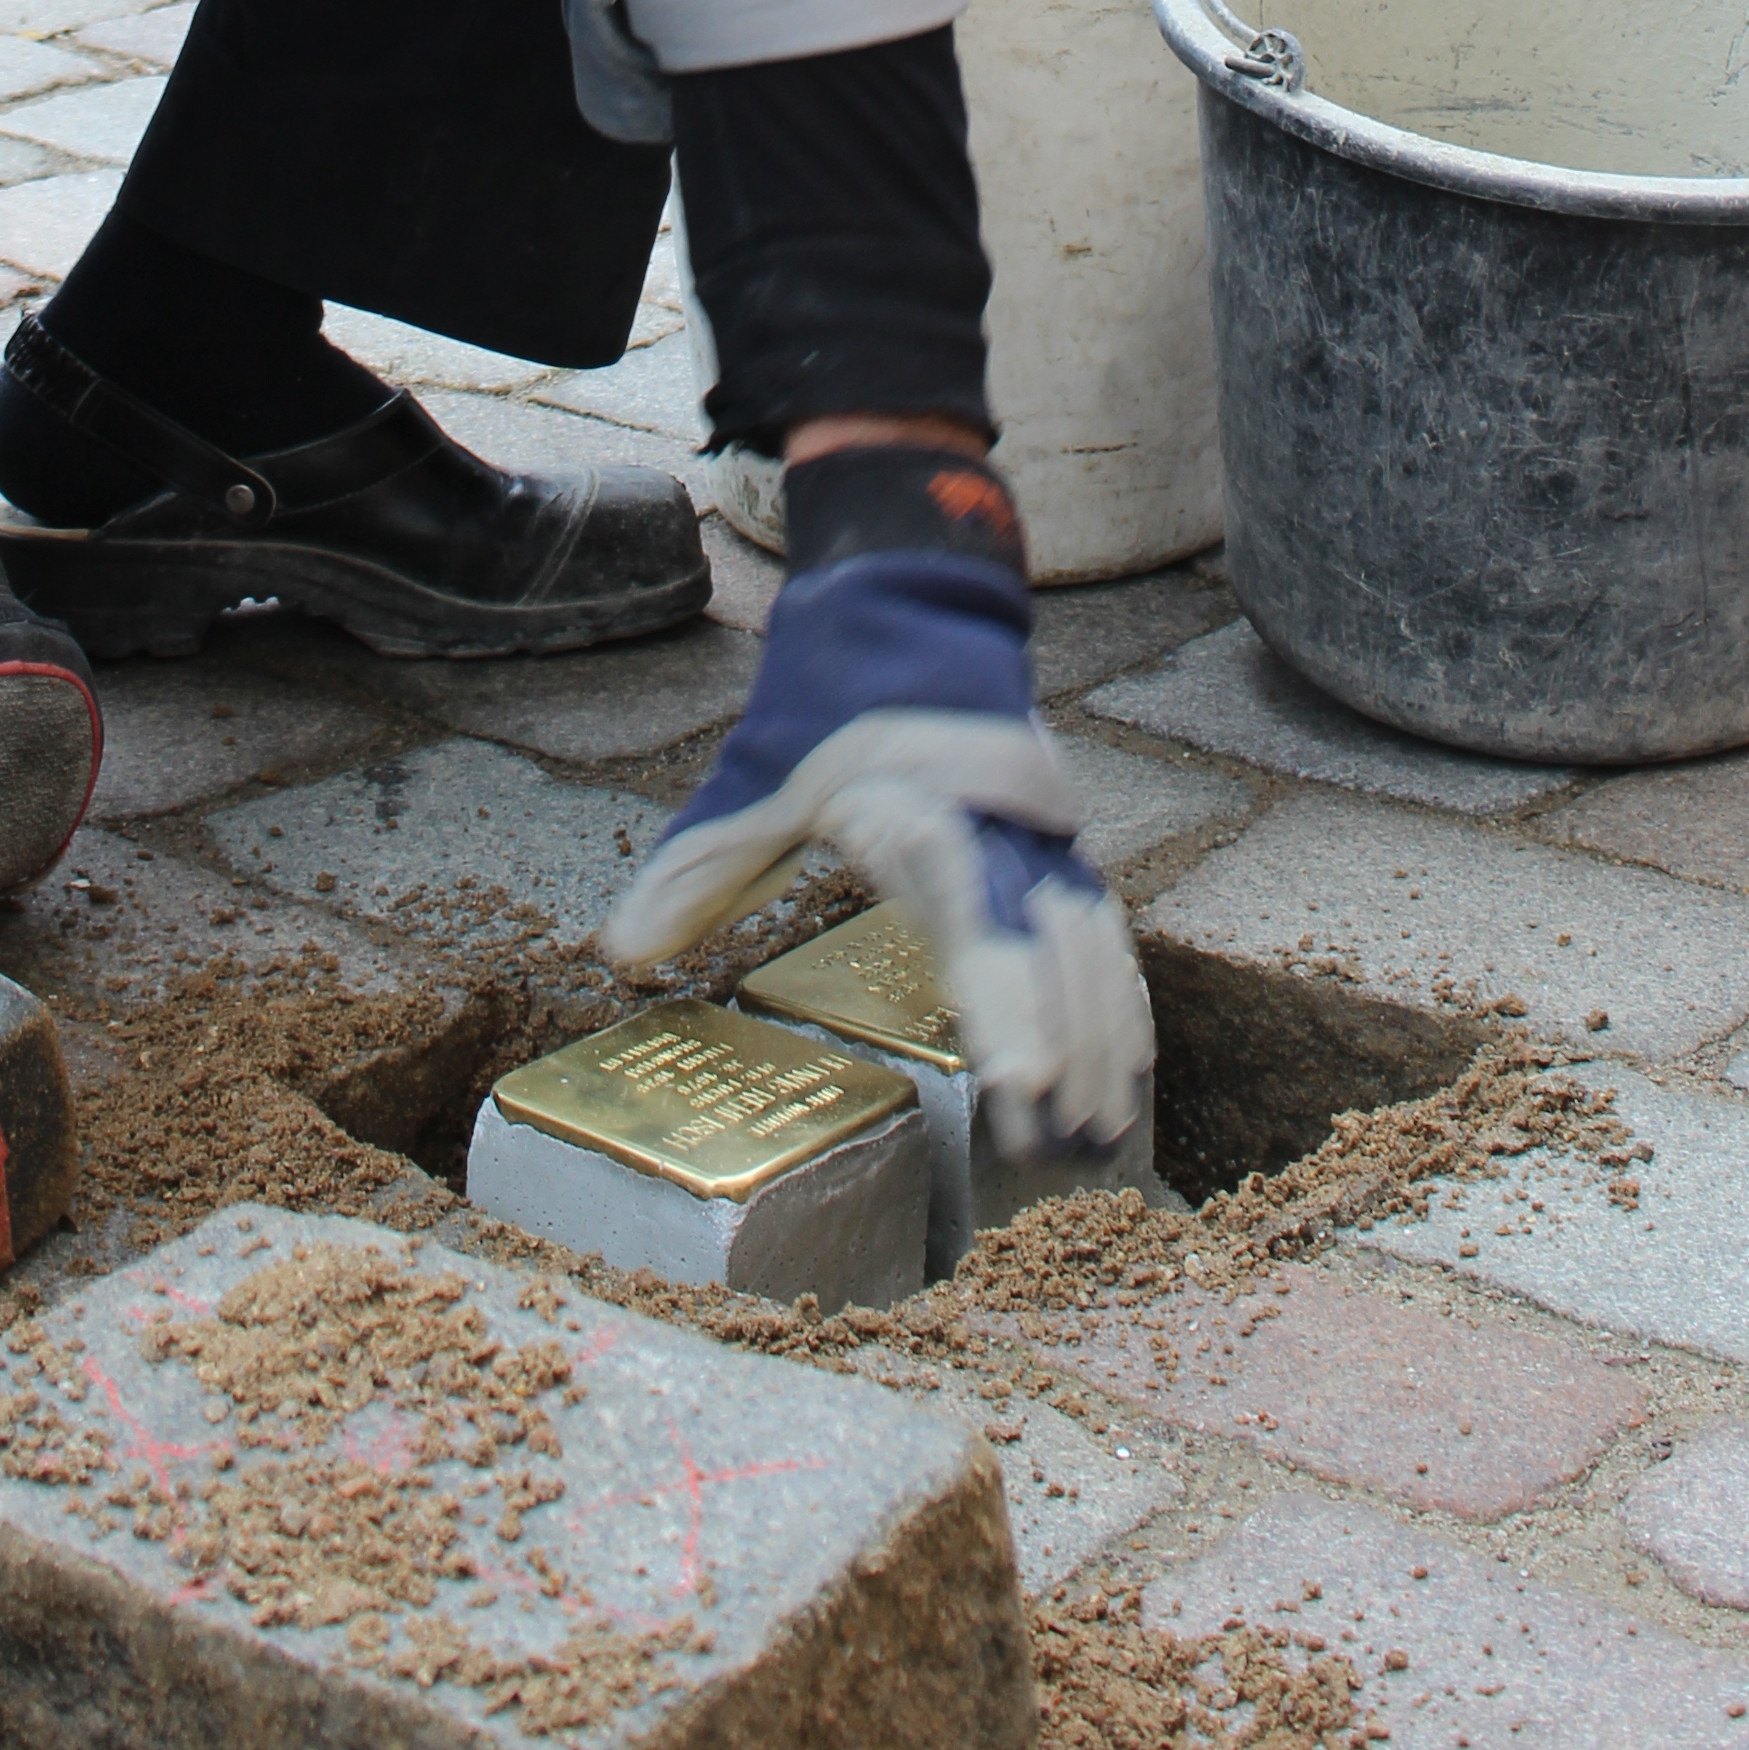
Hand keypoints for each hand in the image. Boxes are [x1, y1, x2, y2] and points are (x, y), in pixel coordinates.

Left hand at [606, 547, 1151, 1154]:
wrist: (910, 595)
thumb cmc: (830, 692)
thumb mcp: (753, 774)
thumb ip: (702, 866)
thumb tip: (622, 951)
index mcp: (926, 815)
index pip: (978, 924)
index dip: (1008, 1010)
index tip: (1020, 1091)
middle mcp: (1000, 827)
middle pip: (1054, 951)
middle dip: (1069, 1051)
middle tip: (1068, 1154)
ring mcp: (1038, 831)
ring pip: (1091, 942)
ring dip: (1103, 1036)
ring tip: (1103, 1136)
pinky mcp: (1054, 838)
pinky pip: (1101, 924)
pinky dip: (1117, 995)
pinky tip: (1126, 1065)